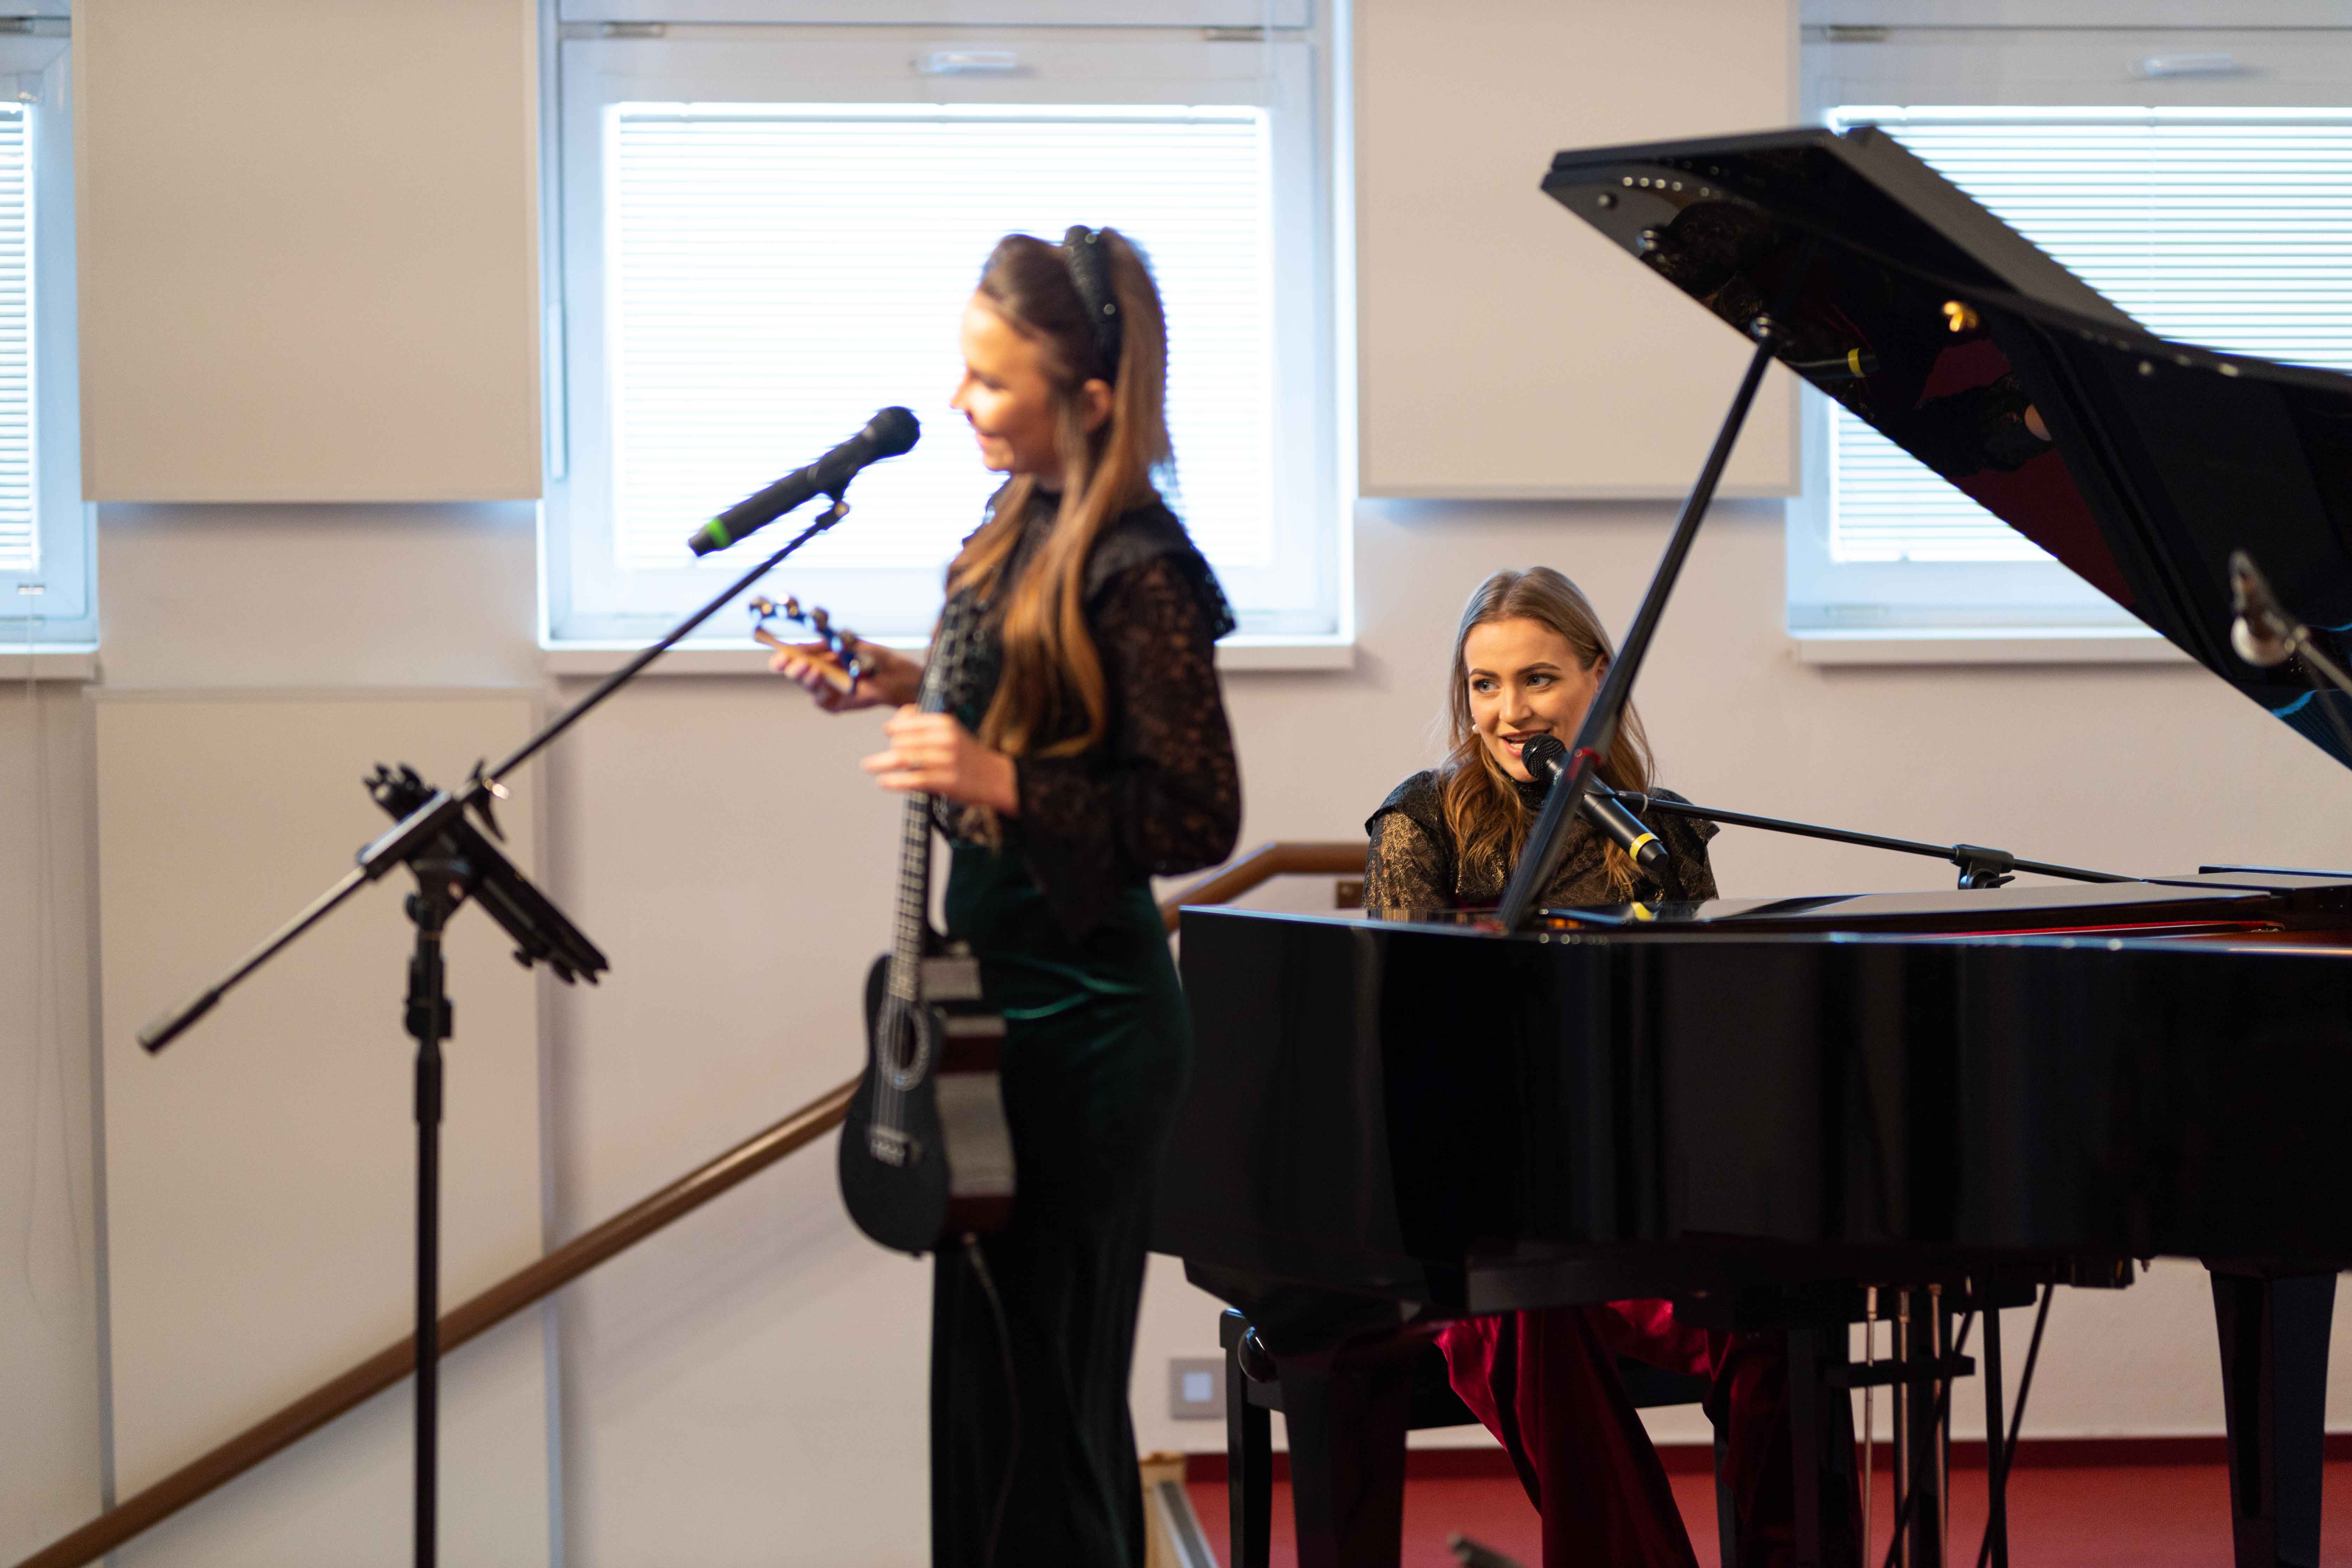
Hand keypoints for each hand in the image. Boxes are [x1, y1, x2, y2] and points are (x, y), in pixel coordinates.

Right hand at [769, 637, 922, 711]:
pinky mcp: (837, 704)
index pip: (795, 656)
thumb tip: (805, 643)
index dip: (784, 656)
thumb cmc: (877, 658)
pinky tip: (826, 686)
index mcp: (820, 656)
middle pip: (796, 673)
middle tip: (799, 663)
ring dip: (807, 679)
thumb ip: (829, 644)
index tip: (779, 654)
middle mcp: (820, 673)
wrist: (899, 677)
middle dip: (793, 668)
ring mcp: (828, 689)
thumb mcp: (852, 644)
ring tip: (814, 670)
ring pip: (808, 687)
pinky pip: (822, 703)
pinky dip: (822, 696)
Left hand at [862, 707, 1019, 814]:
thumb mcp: (952, 731)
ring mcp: (945, 760)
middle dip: (890, 748)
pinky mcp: (946, 781)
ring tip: (868, 766)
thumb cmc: (968, 755)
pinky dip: (895, 781)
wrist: (997, 778)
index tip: (887, 730)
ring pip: (904, 758)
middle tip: (880, 758)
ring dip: (881, 762)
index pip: (910, 718)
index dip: (895, 725)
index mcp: (945, 723)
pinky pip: (913, 779)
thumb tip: (896, 721)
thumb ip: (927, 725)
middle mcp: (944, 738)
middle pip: (903, 739)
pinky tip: (883, 782)